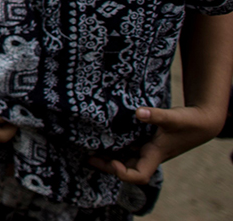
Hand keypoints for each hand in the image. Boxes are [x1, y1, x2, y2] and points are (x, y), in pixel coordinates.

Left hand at [89, 106, 223, 184]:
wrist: (201, 122)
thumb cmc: (189, 122)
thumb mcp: (173, 118)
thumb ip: (157, 116)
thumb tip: (139, 112)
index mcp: (155, 155)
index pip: (138, 175)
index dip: (123, 173)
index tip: (112, 161)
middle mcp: (149, 156)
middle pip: (125, 169)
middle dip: (107, 166)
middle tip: (87, 157)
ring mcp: (147, 149)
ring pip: (124, 158)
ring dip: (108, 156)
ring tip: (88, 149)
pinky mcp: (146, 141)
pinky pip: (127, 148)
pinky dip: (115, 146)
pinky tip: (102, 137)